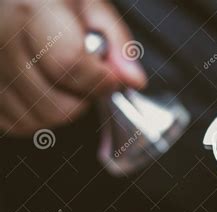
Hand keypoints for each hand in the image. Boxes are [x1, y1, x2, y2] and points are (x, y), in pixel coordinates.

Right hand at [0, 0, 146, 135]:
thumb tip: (133, 80)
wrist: (12, 0)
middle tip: (86, 79)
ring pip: (38, 120)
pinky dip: (38, 116)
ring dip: (62, 110)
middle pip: (57, 106)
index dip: (100, 80)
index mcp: (32, 14)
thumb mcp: (91, 6)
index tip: (111, 78)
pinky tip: (43, 91)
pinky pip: (17, 124)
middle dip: (84, 99)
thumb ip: (118, 44)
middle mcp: (3, 43)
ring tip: (61, 81)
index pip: (69, 65)